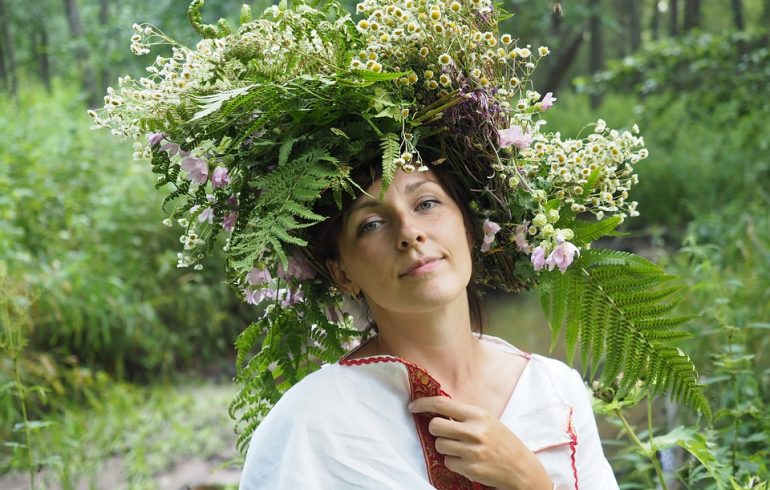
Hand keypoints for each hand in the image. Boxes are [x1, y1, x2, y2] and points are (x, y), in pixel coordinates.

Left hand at [408, 396, 552, 489]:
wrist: (520, 467)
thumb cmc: (501, 441)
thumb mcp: (487, 421)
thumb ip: (464, 415)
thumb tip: (435, 408)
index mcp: (477, 415)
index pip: (442, 404)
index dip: (423, 403)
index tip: (413, 406)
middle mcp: (474, 431)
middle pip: (435, 426)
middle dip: (435, 429)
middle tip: (445, 432)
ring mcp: (471, 450)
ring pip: (439, 445)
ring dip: (445, 447)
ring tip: (461, 448)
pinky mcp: (469, 468)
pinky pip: (447, 461)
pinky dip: (453, 462)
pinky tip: (467, 460)